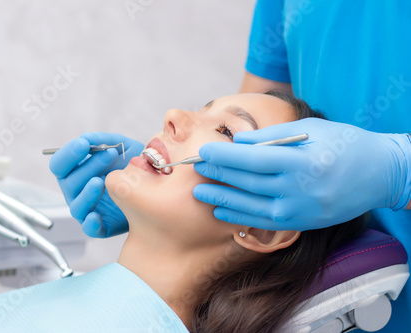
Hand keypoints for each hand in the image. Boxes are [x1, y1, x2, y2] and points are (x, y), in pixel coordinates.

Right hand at [49, 132, 143, 236]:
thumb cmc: (134, 165)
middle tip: (110, 154)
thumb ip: (104, 140)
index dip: (68, 154)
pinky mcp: (102, 226)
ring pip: (76, 206)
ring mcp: (88, 209)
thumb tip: (86, 138)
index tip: (83, 144)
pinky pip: (90, 229)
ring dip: (86, 193)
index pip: (59, 165)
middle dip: (88, 166)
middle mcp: (78, 191)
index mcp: (77, 172)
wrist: (157, 185)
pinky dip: (90, 224)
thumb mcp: (123, 147)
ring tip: (101, 182)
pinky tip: (95, 216)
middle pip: (68, 182)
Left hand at [193, 118, 410, 230]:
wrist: (379, 174)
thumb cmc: (344, 144)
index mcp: (301, 161)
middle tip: (195, 168)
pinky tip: (221, 210)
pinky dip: (239, 217)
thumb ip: (271, 137)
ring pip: (250, 205)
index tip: (204, 151)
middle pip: (247, 182)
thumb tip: (237, 142)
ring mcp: (299, 210)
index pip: (253, 159)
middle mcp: (298, 189)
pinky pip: (262, 222)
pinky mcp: (300, 223)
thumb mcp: (310, 130)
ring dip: (221, 198)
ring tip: (198, 192)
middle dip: (218, 174)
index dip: (224, 156)